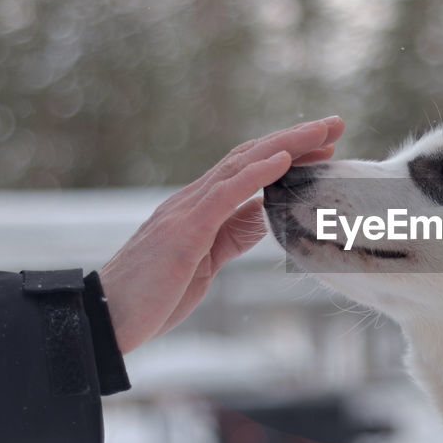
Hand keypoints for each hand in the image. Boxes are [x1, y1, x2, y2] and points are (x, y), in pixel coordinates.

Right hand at [99, 115, 343, 352]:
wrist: (106, 318)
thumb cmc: (152, 295)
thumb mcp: (206, 262)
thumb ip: (232, 235)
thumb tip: (263, 216)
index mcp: (200, 208)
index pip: (249, 168)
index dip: (288, 154)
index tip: (325, 146)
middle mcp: (193, 200)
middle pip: (251, 156)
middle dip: (296, 139)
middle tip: (336, 125)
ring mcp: (187, 211)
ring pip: (242, 164)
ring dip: (287, 146)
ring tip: (322, 133)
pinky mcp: (184, 230)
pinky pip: (225, 193)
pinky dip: (257, 173)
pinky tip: (284, 161)